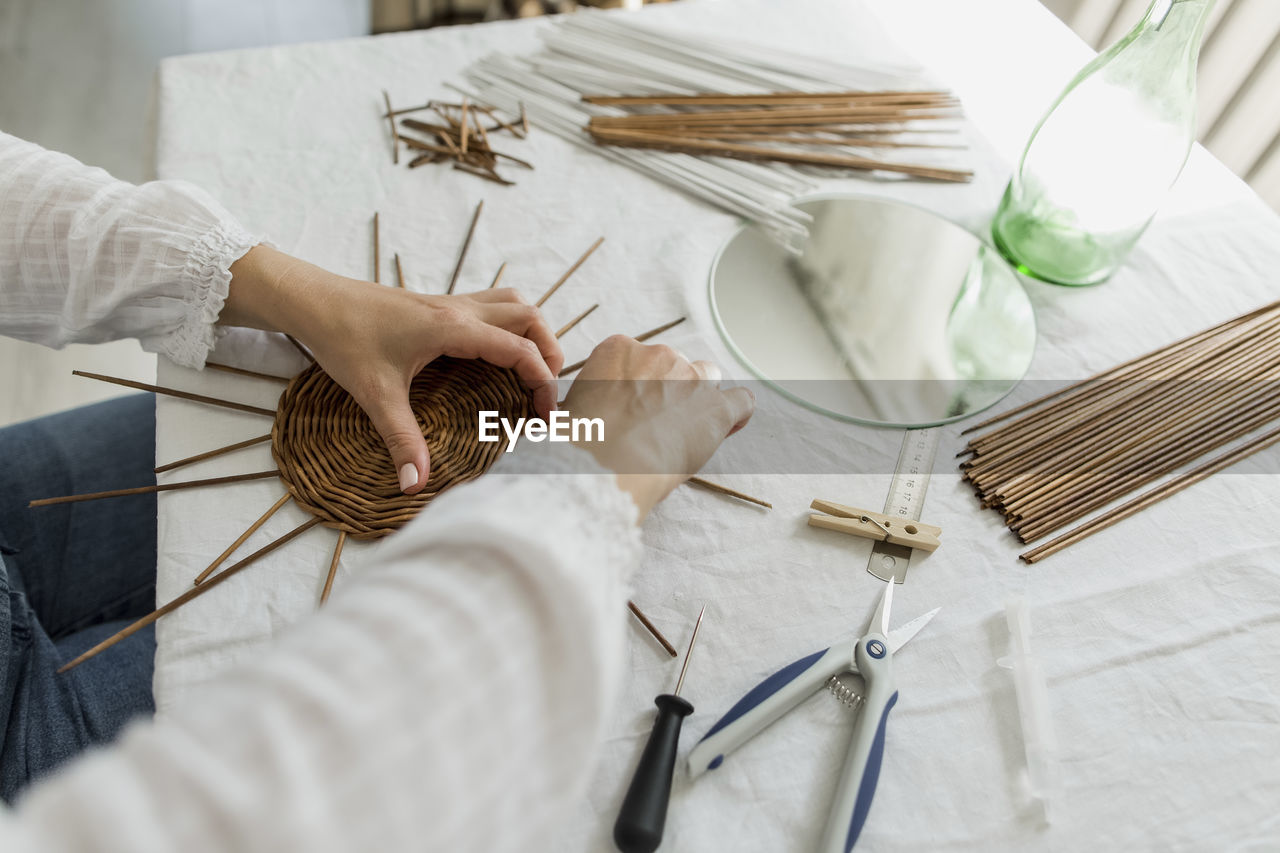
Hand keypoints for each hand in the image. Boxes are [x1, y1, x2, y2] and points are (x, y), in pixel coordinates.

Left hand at [222, 246, 561, 493]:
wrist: (314, 301)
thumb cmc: (343, 338)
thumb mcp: (374, 394)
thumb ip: (401, 439)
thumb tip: (415, 483)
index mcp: (452, 328)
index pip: (520, 349)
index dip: (542, 382)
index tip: (545, 415)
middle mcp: (459, 309)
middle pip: (529, 317)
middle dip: (549, 352)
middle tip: (546, 393)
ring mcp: (450, 302)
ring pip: (513, 303)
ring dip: (532, 333)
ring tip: (533, 369)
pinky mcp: (439, 305)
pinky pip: (491, 306)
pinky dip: (509, 326)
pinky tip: (496, 354)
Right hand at [561, 335, 753, 521]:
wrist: (606, 466)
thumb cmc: (580, 445)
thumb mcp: (568, 410)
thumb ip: (587, 401)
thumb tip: (581, 415)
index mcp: (618, 350)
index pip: (638, 359)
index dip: (640, 385)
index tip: (633, 408)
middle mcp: (658, 355)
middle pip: (674, 366)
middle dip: (668, 391)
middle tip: (655, 425)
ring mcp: (692, 378)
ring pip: (708, 378)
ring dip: (700, 398)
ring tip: (688, 429)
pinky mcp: (717, 407)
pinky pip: (741, 400)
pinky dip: (736, 414)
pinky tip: (726, 427)